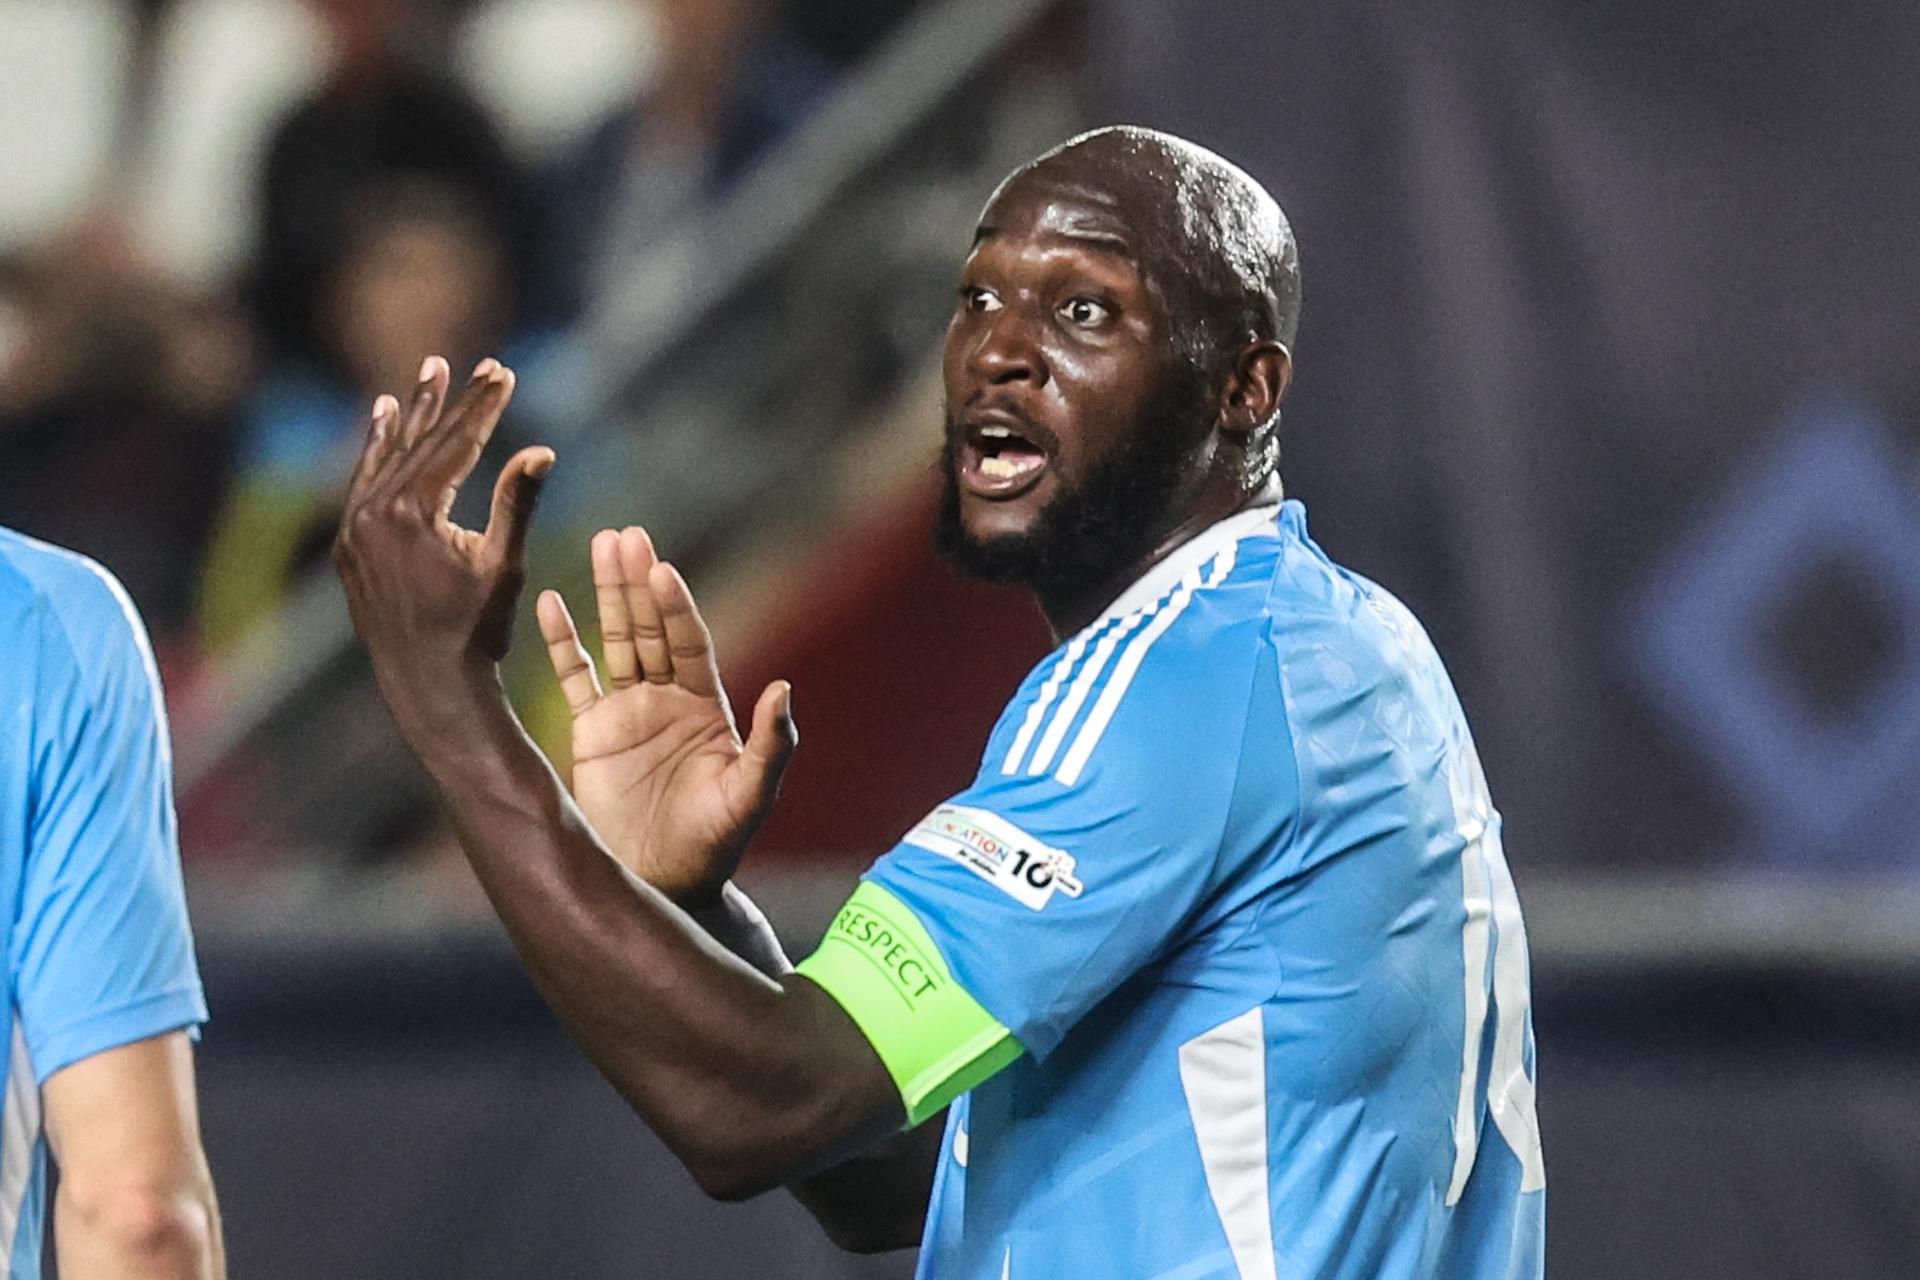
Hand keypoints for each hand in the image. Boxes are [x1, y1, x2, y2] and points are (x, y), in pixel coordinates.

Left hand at [333, 356, 552, 734]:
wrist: (427, 683)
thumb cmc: (475, 628)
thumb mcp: (503, 565)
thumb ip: (515, 503)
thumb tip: (539, 451)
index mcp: (411, 512)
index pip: (454, 444)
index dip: (482, 406)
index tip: (502, 372)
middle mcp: (372, 513)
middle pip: (418, 444)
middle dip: (449, 404)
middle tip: (470, 366)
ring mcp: (353, 528)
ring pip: (385, 460)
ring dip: (408, 419)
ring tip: (423, 380)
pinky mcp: (347, 545)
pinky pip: (363, 485)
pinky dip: (377, 454)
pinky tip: (384, 424)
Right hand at [535, 526, 796, 904]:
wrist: (662, 883)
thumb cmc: (714, 844)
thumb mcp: (750, 796)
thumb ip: (771, 745)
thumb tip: (785, 688)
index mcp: (706, 707)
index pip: (689, 643)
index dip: (675, 607)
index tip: (661, 570)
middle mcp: (667, 699)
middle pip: (651, 628)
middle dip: (638, 583)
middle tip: (625, 536)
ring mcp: (628, 712)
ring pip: (616, 640)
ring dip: (607, 594)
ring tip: (601, 544)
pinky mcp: (592, 732)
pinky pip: (575, 676)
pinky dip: (562, 640)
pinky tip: (551, 602)